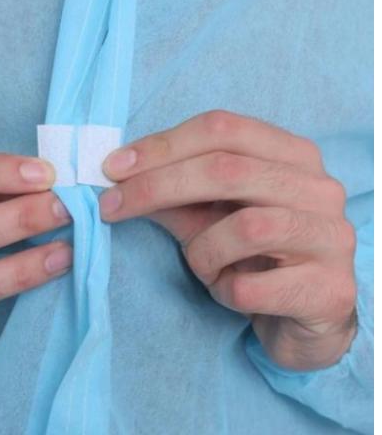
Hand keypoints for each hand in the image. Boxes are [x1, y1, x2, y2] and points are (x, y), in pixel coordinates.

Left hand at [99, 110, 356, 370]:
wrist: (305, 315)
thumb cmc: (252, 254)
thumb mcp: (207, 216)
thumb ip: (172, 193)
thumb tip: (117, 176)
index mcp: (291, 154)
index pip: (222, 128)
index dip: (162, 145)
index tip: (113, 167)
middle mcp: (320, 186)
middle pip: (227, 169)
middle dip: (157, 187)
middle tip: (111, 206)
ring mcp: (333, 236)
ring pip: (246, 227)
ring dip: (202, 251)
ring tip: (200, 265)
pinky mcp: (331, 290)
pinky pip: (253, 286)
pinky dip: (225, 290)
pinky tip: (230, 292)